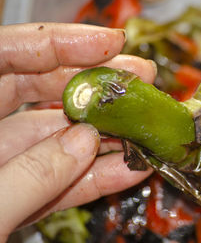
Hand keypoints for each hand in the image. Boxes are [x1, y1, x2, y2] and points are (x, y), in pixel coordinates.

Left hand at [0, 23, 156, 242]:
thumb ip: (25, 178)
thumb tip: (82, 144)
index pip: (1, 57)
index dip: (57, 44)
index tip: (108, 43)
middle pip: (37, 90)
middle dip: (93, 84)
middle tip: (137, 79)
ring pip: (57, 141)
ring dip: (106, 136)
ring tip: (144, 126)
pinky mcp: (16, 199)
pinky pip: (59, 182)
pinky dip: (95, 178)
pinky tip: (129, 169)